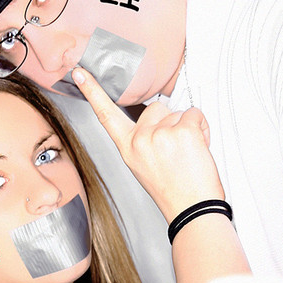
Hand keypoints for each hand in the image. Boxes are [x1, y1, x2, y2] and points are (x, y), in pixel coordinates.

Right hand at [72, 67, 223, 220]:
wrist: (192, 209)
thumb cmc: (173, 191)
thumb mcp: (145, 166)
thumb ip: (144, 141)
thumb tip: (158, 120)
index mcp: (128, 149)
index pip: (106, 115)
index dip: (93, 92)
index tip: (80, 73)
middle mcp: (141, 140)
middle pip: (156, 109)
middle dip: (169, 123)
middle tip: (176, 152)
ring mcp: (161, 134)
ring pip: (178, 113)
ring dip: (188, 128)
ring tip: (188, 155)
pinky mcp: (183, 131)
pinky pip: (195, 114)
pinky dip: (202, 128)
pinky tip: (198, 149)